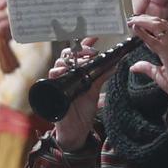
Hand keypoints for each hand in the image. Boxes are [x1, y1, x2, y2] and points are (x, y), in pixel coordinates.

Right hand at [48, 37, 102, 151]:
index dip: (85, 45)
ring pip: (59, 64)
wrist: (77, 129)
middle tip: (89, 53)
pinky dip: (56, 73)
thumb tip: (116, 63)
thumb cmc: (83, 110)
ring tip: (78, 63)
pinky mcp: (53, 91)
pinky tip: (61, 72)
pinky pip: (51, 78)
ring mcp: (60, 82)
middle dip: (77, 51)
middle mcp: (68, 75)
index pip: (79, 54)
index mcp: (78, 73)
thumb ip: (103, 76)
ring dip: (68, 61)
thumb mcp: (95, 90)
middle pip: (68, 56)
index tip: (94, 37)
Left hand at [127, 15, 167, 97]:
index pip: (164, 27)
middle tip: (132, 18)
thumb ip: (146, 68)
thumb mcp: (158, 73)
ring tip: (132, 20)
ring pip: (158, 27)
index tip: (138, 20)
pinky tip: (136, 29)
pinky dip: (144, 33)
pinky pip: (154, 40)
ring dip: (144, 22)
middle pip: (161, 23)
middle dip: (145, 19)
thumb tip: (133, 67)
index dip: (150, 22)